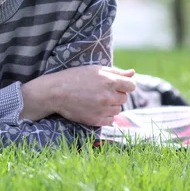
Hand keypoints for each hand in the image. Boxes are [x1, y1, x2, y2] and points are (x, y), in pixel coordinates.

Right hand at [21, 66, 135, 125]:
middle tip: (101, 91)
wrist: (56, 92)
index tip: (117, 85)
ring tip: (96, 99)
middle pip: (124, 98)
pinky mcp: (96, 120)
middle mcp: (108, 96)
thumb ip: (116, 72)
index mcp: (109, 81)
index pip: (131, 86)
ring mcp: (102, 109)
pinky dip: (105, 115)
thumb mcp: (95, 70)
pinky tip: (94, 108)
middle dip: (116, 95)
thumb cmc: (75, 77)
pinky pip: (110, 120)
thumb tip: (133, 73)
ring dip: (110, 105)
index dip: (125, 85)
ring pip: (117, 109)